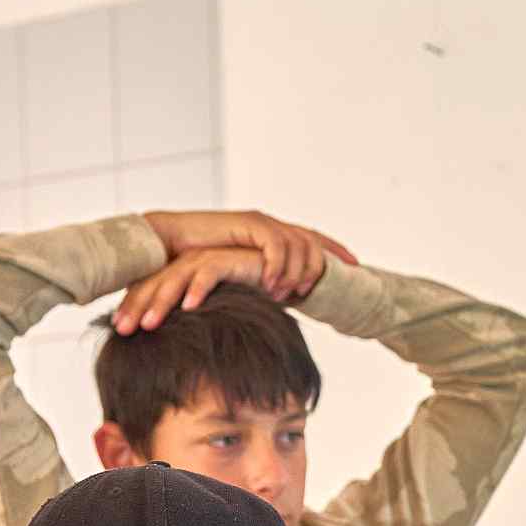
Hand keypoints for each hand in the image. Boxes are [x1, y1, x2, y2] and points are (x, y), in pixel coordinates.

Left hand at [112, 247, 270, 332]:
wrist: (281, 280)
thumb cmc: (246, 299)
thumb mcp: (214, 313)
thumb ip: (194, 323)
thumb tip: (173, 348)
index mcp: (180, 275)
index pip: (148, 289)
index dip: (131, 308)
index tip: (118, 331)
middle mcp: (188, 264)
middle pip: (154, 284)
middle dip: (136, 307)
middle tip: (122, 330)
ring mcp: (207, 259)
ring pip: (176, 279)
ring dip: (161, 301)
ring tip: (148, 323)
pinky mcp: (228, 259)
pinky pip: (208, 273)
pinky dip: (198, 289)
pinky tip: (188, 307)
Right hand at [140, 209, 356, 300]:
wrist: (168, 243)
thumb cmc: (199, 263)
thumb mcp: (240, 276)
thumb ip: (263, 283)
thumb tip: (283, 303)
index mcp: (273, 236)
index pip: (314, 240)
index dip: (336, 251)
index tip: (357, 267)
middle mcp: (272, 225)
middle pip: (314, 241)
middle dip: (322, 267)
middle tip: (310, 295)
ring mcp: (261, 222)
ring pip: (299, 245)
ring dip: (296, 273)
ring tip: (286, 296)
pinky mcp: (248, 223)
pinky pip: (276, 245)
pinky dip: (279, 266)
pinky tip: (272, 285)